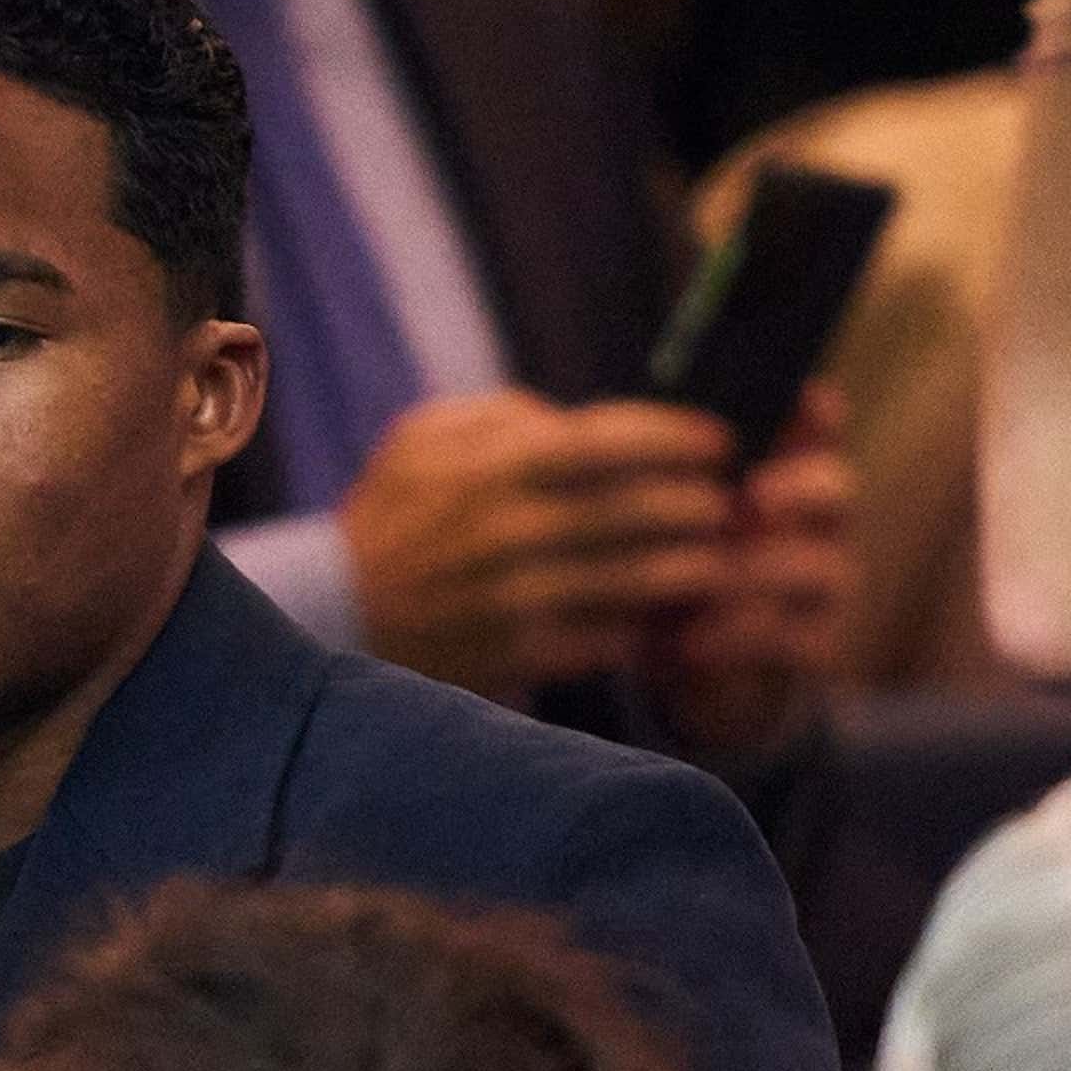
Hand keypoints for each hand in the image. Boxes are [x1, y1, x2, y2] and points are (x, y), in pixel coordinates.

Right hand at [338, 390, 737, 703]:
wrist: (338, 612)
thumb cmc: (395, 513)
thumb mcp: (425, 436)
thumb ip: (503, 416)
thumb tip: (573, 420)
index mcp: (494, 466)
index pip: (612, 441)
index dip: (679, 438)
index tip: (721, 442)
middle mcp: (510, 530)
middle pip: (640, 512)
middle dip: (701, 505)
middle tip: (732, 503)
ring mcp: (517, 598)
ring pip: (638, 581)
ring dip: (693, 570)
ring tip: (721, 558)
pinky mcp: (520, 654)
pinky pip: (610, 640)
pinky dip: (649, 627)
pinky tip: (674, 614)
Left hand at [635, 389, 857, 755]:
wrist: (682, 661)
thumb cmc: (666, 568)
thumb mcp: (657, 521)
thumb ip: (655, 480)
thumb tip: (615, 436)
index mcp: (784, 471)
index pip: (819, 426)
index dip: (814, 411)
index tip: (798, 401)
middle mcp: (818, 522)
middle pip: (836, 488)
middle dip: (797, 490)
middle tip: (750, 500)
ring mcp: (825, 584)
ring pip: (819, 567)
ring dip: (757, 573)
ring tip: (703, 581)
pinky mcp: (816, 645)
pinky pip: (796, 640)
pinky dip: (739, 641)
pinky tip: (688, 643)